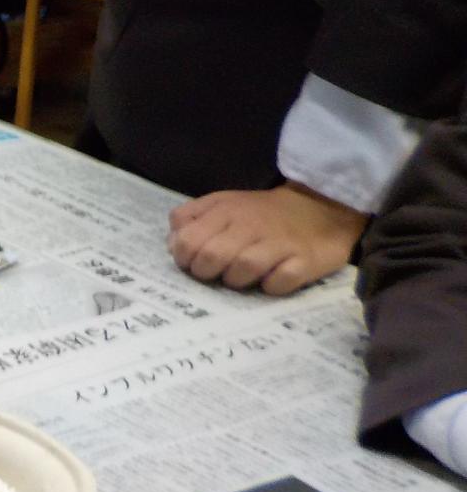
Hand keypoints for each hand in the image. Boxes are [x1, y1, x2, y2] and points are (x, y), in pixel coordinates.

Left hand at [167, 182, 366, 295]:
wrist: (318, 207)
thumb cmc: (260, 213)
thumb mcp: (220, 205)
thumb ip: (191, 218)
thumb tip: (172, 244)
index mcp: (224, 210)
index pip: (187, 240)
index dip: (183, 257)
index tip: (192, 263)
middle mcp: (250, 225)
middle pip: (212, 255)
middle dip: (205, 272)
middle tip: (215, 274)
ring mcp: (279, 243)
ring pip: (243, 269)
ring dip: (236, 281)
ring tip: (241, 278)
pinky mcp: (305, 261)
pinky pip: (280, 282)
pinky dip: (271, 286)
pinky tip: (271, 280)